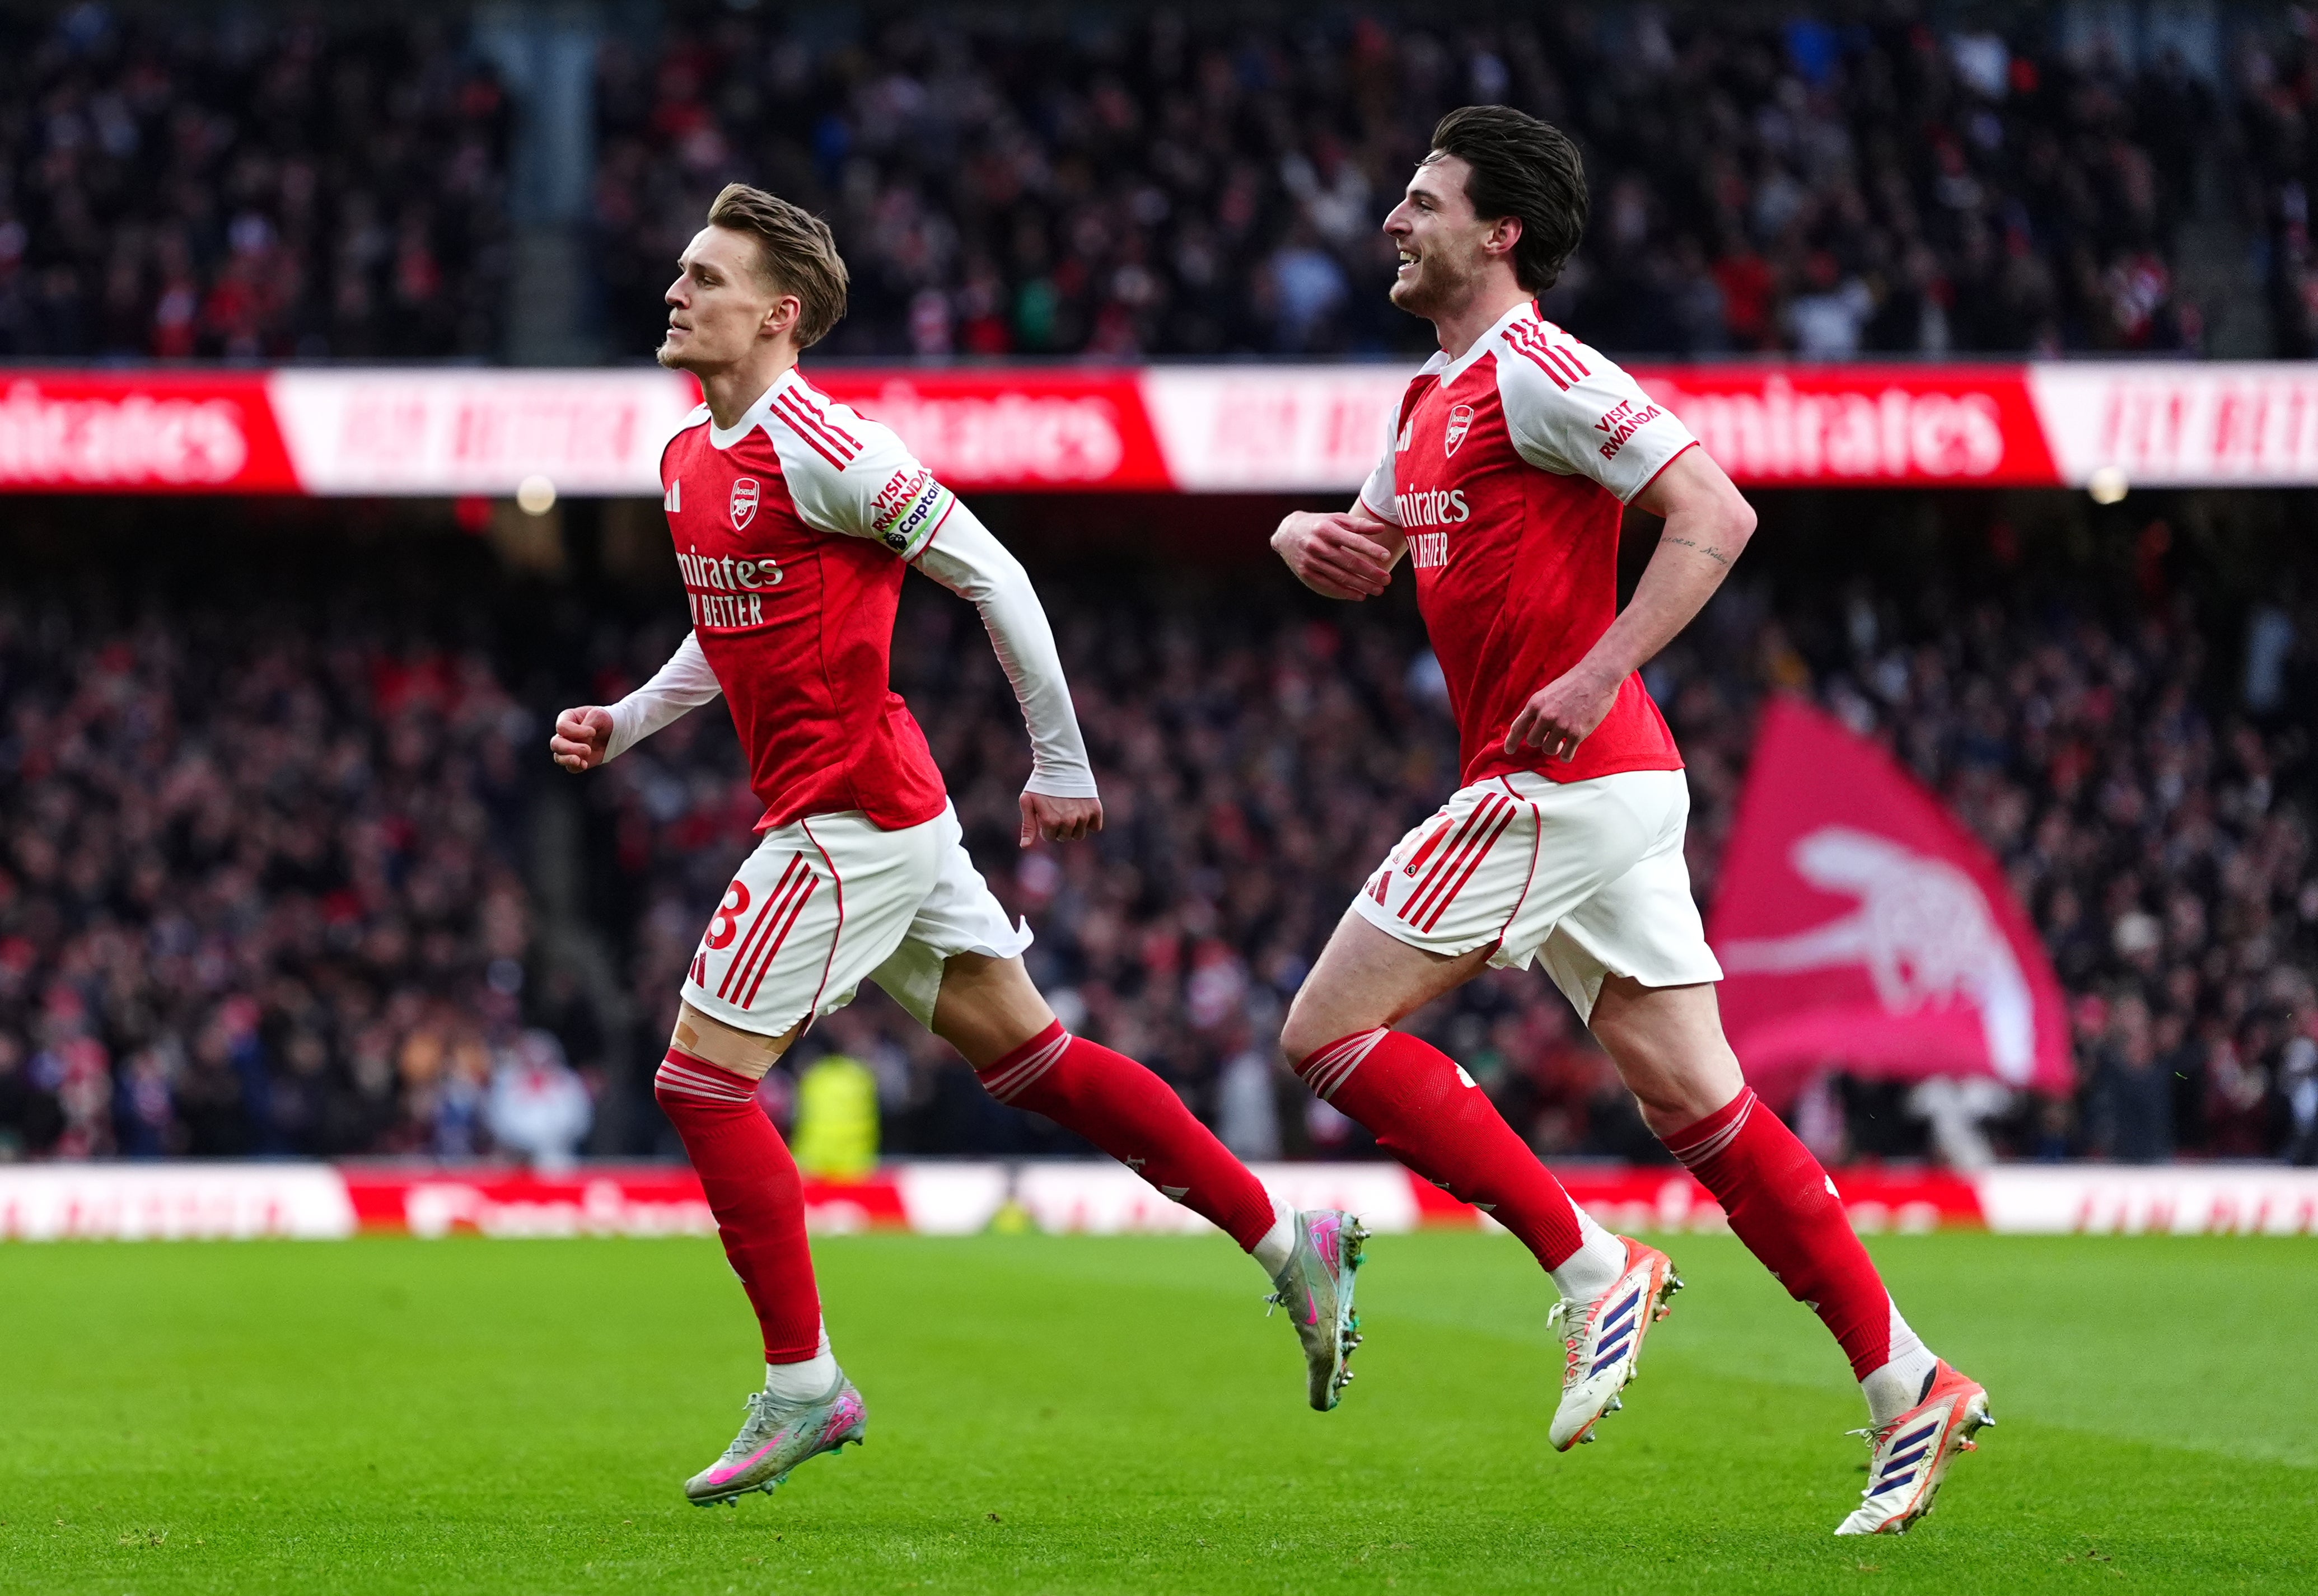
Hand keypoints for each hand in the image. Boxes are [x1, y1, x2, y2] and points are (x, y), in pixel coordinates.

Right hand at [549, 706, 613, 771]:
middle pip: (555, 744)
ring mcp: (568, 749)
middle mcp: (563, 735)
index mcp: (566, 719)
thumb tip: (580, 741)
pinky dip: (576, 767)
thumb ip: (588, 724)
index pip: (562, 727)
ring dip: (568, 759)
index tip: (593, 732)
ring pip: (558, 757)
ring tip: (580, 761)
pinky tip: (584, 764)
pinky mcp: (576, 760)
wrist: (615, 733)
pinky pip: (570, 767)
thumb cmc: (605, 720)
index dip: (576, 731)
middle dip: (570, 748)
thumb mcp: (599, 715)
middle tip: (587, 749)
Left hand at [1020, 790, 1102, 846]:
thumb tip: (1025, 846)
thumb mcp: (1028, 801)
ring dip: (1074, 826)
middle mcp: (1068, 821)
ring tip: (1069, 810)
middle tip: (1058, 810)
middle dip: (1059, 828)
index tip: (1046, 813)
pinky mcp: (1095, 810)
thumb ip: (1028, 825)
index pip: (1050, 837)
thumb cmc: (1042, 782)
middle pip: (1065, 837)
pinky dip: (1090, 822)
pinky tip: (1082, 810)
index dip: (1046, 826)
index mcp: (1050, 821)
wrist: (1062, 763)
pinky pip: (1095, 827)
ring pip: (1079, 834)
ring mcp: (1083, 816)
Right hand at [1271, 511, 1393, 599]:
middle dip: (1370, 572)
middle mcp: (1316, 545)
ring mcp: (1310, 561)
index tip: (1386, 557)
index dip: (1370, 549)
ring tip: (1378, 590)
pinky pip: (1328, 586)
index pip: (1352, 541)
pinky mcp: (1306, 574)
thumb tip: (1381, 528)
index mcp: (1326, 529)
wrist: (1287, 533)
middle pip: (1348, 563)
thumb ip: (1358, 525)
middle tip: (1387, 579)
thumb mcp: (1336, 519)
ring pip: (1340, 577)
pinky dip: (1345, 592)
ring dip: (1361, 585)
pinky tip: (1360, 595)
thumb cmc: (1319, 525)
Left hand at [1504, 668, 1619, 760]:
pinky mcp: (1577, 733)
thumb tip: (1529, 726)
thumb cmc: (1573, 683)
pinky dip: (1566, 756)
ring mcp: (1562, 725)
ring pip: (1548, 749)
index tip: (1508, 751)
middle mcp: (1546, 716)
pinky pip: (1566, 755)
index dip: (1511, 741)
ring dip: (1554, 748)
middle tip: (1550, 737)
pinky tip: (1569, 751)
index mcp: (1536, 704)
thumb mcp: (1547, 692)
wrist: (1597, 677)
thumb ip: (1537, 709)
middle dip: (1540, 741)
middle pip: (1533, 741)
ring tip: (1562, 741)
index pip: (1518, 727)